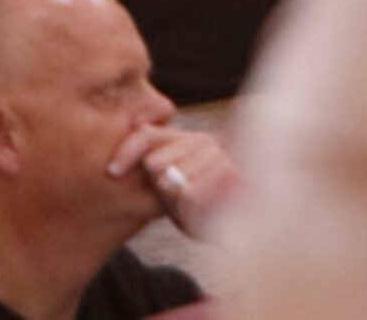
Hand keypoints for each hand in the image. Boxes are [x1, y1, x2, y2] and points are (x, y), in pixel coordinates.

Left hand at [107, 123, 240, 238]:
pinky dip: (190, 212)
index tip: (111, 173)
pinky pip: (189, 195)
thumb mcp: (175, 194)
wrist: (255, 230)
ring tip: (197, 209)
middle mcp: (204, 140)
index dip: (126, 152)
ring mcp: (220, 155)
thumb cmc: (207, 213)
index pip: (147, 136)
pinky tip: (205, 213)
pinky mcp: (232, 174)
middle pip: (154, 164)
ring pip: (170, 182)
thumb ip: (156, 175)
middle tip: (181, 203)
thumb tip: (114, 167)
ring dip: (176, 204)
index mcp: (188, 140)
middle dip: (160, 190)